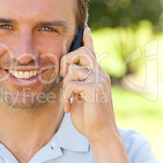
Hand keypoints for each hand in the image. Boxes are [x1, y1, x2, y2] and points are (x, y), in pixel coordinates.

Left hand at [60, 27, 118, 144]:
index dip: (88, 40)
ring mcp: (99, 81)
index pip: (92, 52)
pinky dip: (66, 97)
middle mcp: (100, 74)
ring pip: (73, 70)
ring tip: (68, 100)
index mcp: (97, 75)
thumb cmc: (89, 116)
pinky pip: (71, 85)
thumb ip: (76, 83)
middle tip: (62, 75)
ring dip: (65, 87)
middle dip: (67, 59)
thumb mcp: (81, 96)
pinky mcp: (95, 89)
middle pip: (82, 52)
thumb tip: (67, 74)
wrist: (100, 133)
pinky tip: (69, 107)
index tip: (86, 29)